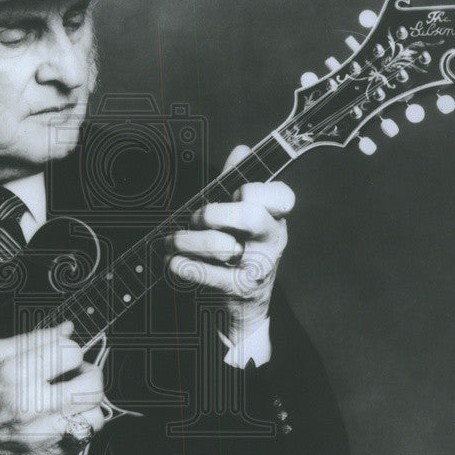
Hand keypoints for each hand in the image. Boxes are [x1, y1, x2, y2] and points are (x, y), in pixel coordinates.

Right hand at [0, 322, 104, 454]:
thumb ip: (34, 339)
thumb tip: (66, 329)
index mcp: (17, 374)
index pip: (72, 353)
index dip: (70, 349)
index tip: (61, 354)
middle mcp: (31, 406)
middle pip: (92, 386)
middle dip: (88, 373)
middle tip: (75, 373)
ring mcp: (39, 435)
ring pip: (95, 416)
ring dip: (88, 403)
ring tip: (71, 397)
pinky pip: (82, 439)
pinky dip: (79, 424)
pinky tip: (62, 416)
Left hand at [166, 144, 294, 340]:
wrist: (248, 305)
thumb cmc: (242, 248)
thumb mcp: (244, 216)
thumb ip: (240, 181)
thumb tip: (242, 149)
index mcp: (275, 217)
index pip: (281, 196)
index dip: (256, 190)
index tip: (238, 193)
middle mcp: (272, 240)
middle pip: (249, 216)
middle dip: (214, 213)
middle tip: (197, 218)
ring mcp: (258, 266)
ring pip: (220, 246)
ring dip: (187, 241)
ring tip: (172, 241)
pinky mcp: (239, 289)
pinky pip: (207, 275)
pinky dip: (184, 266)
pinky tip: (173, 262)